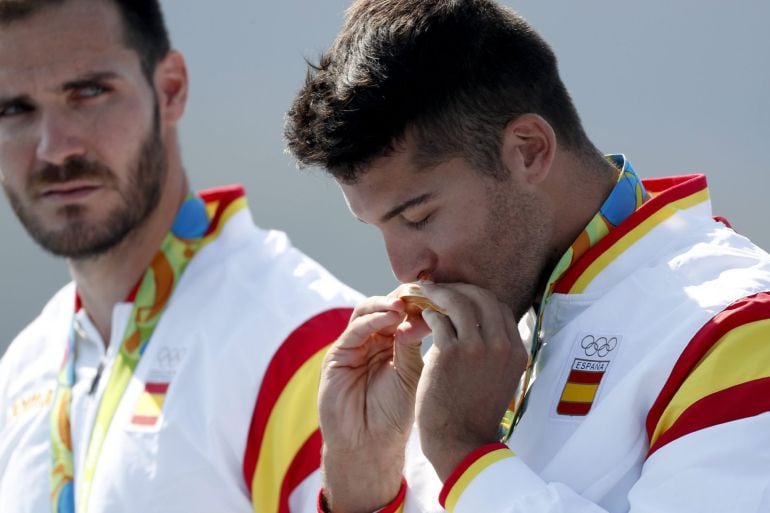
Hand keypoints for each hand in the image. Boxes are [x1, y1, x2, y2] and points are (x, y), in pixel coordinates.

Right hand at [319, 295, 429, 511]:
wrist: (370, 445)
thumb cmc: (394, 414)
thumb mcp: (410, 374)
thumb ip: (412, 344)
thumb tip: (425, 313)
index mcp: (393, 344)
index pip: (404, 313)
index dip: (420, 303)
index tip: (440, 297)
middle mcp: (373, 340)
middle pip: (385, 306)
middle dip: (404, 298)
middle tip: (421, 294)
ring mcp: (354, 346)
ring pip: (367, 311)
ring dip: (386, 305)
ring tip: (404, 306)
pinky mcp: (337, 355)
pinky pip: (354, 330)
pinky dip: (373, 320)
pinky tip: (391, 318)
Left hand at [415, 283, 527, 480]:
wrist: (461, 441)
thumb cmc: (474, 411)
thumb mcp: (499, 377)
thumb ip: (494, 350)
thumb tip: (480, 324)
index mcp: (516, 351)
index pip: (500, 307)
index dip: (478, 296)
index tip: (460, 296)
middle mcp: (501, 345)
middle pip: (482, 297)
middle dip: (459, 288)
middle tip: (439, 288)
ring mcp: (477, 348)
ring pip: (459, 302)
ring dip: (439, 293)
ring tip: (424, 293)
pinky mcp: (450, 353)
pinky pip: (438, 319)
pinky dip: (428, 313)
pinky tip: (421, 316)